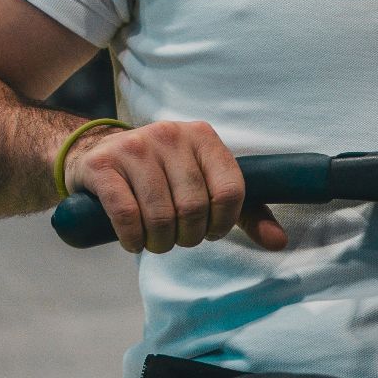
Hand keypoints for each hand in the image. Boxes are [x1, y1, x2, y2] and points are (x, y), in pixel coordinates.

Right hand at [65, 121, 287, 253]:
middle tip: (178, 239)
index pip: (231, 190)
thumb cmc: (162, 177)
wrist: (98, 155)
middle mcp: (171, 134)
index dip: (223, 223)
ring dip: (160, 242)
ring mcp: (135, 146)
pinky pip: (126, 215)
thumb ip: (245, 212)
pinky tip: (133, 241)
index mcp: (203, 136)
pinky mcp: (103, 165)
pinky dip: (133, 239)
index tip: (211, 232)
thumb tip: (279, 242)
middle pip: (195, 208)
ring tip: (156, 241)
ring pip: (161, 215)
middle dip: (188, 237)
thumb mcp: (205, 184)